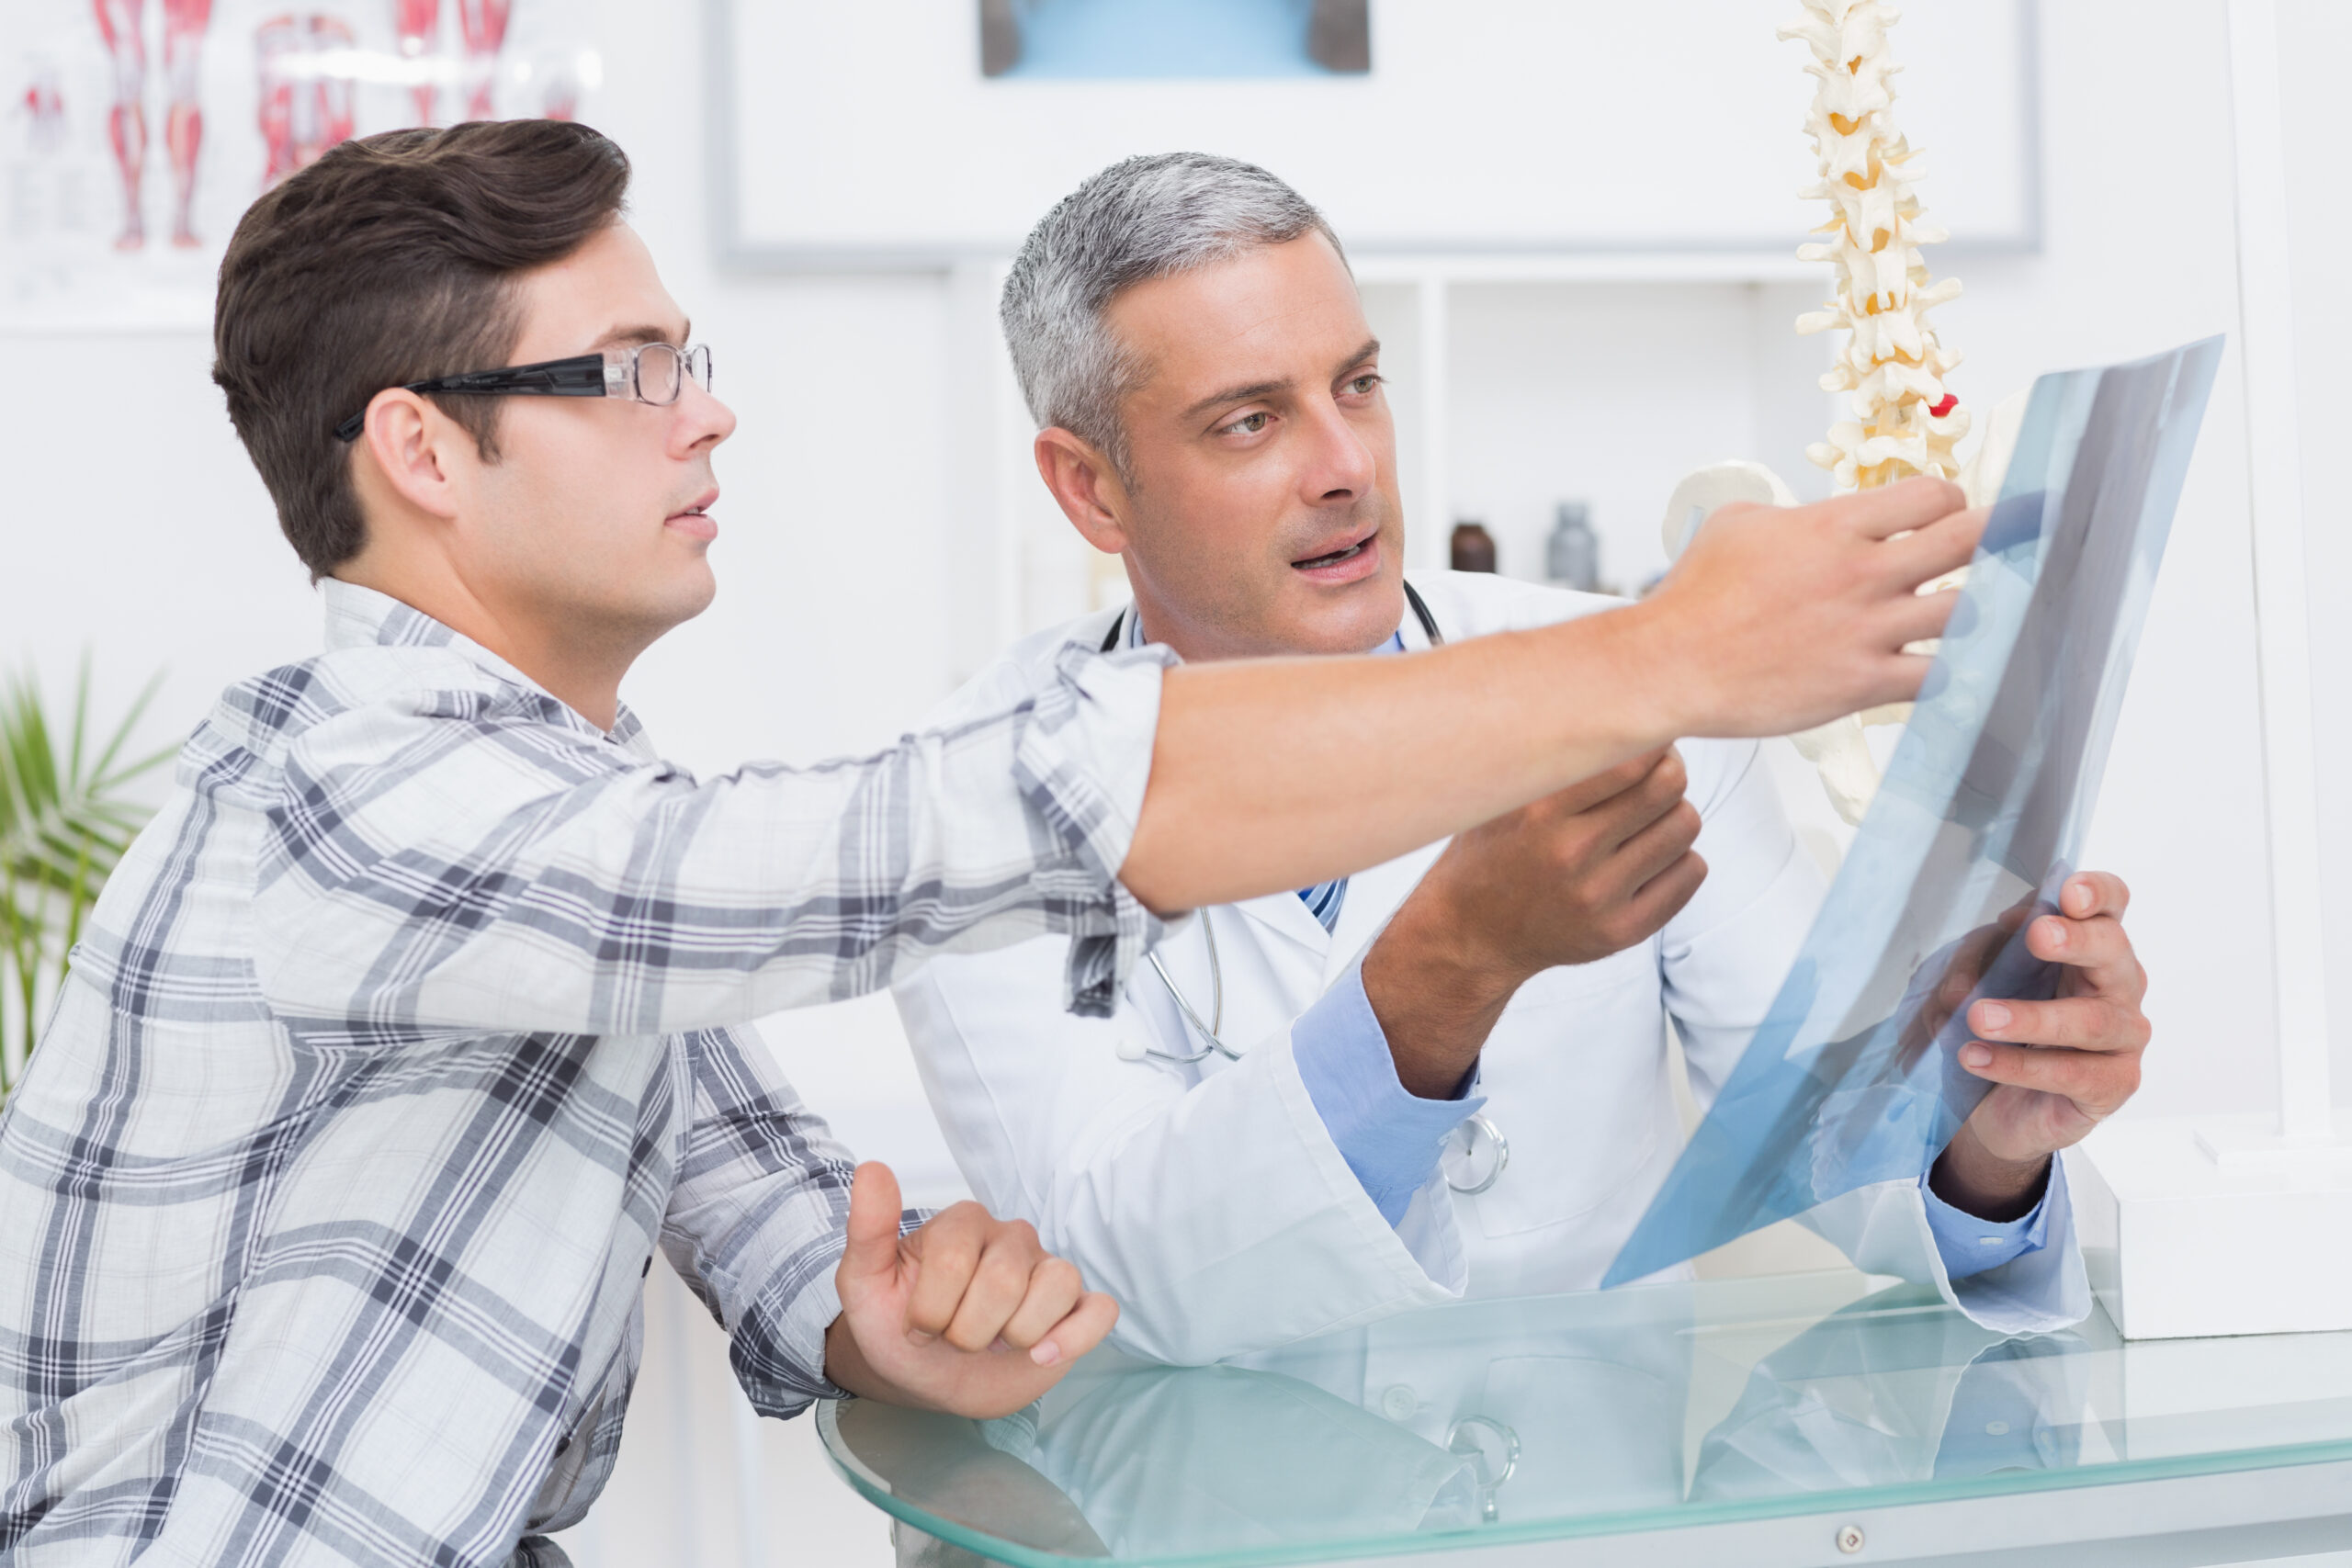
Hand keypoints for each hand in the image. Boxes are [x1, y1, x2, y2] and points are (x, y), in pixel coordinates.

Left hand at [825, 1162, 1117, 1418]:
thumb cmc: (899, 1324)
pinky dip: (1074, 1337)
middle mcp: (1011, 1236)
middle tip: (955, 1339)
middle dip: (968, 1332)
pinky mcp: (1075, 1308)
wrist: (924, 1375)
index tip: (917, 1327)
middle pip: (1004, 1281)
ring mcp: (1047, 1270)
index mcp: (963, 1223)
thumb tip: (872, 1169)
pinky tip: (1041, 1355)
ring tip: (995, 1342)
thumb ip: (868, 1229)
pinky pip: (1100, 1311)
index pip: (953, 1262)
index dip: (930, 1312)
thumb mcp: (864, 1284)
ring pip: (1056, 1286)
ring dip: (1017, 1336)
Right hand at [1362, 748, 1706, 1097]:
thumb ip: (1551, 757)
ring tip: (1645, 821)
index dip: (1651, 740)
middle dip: (1668, 772)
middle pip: (1667, 787)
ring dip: (1673, 815)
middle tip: (1655, 775)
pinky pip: (1689, 874)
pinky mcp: (1620, 931)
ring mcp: (1598, 897)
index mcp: (1540, 812)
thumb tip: (1612, 705)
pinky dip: (1679, 858)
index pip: (1630, 758)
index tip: (1645, 739)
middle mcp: (1570, 854)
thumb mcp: (1503, 796)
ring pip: (1684, 827)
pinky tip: (1648, 858)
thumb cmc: (1492, 853)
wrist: (1470, 933)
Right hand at [1639, 476, 1984, 738]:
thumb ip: (1794, 514)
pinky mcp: (1863, 683)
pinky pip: (1940, 676)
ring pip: (1968, 610)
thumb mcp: (1738, 523)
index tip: (1948, 516)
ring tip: (1985, 612)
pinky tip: (1959, 671)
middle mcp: (1862, 572)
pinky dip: (1958, 673)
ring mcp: (1868, 630)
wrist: (1669, 665)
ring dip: (1982, 609)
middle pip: (1970, 540)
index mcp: (1836, 526)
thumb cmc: (1694, 597)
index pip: (1934, 495)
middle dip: (2001, 537)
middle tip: (2015, 543)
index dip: (1950, 503)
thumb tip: (1812, 515)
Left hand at [1930, 872, 2150, 1219]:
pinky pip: (2071, 1073)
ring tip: (1978, 1017)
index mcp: (2089, 945)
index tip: (2068, 892)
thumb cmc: (1994, 1029)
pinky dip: (2018, 1065)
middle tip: (2038, 935)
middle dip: (2077, 941)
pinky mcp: (2112, 1085)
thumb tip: (1987, 951)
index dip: (2097, 893)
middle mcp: (2117, 985)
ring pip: (2090, 1020)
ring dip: (2031, 1016)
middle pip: (2113, 952)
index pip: (2110, 905)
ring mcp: (2123, 1037)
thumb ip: (1981, 955)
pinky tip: (1977, 1058)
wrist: (1988, 1106)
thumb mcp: (1971, 979)